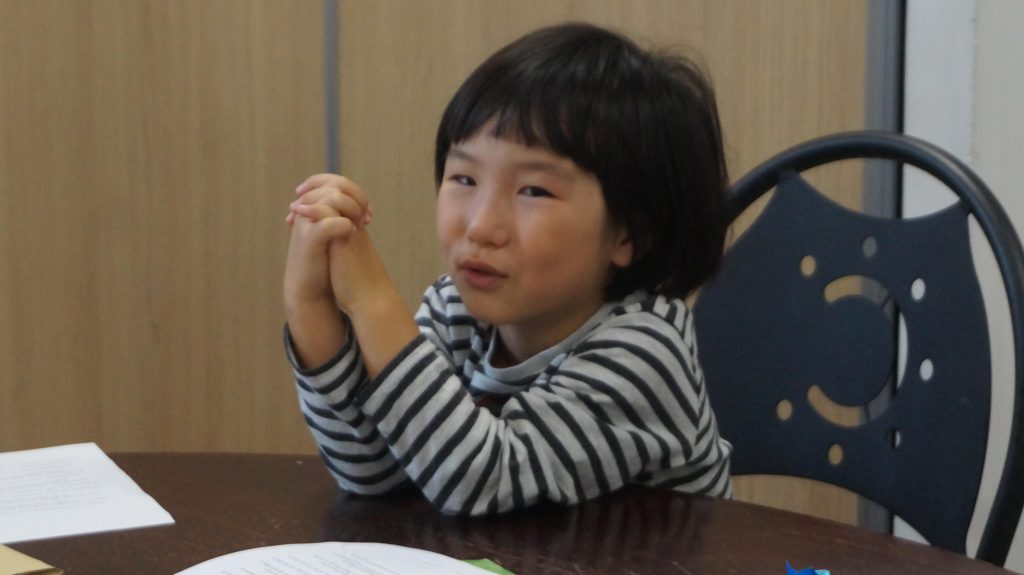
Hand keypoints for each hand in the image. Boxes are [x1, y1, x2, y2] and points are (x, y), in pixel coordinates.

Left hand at [286, 174, 417, 376]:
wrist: (370, 300)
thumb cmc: (356, 284)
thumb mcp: (343, 259)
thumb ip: (335, 245)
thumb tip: (324, 244)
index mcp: (353, 224)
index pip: (342, 192)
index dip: (322, 187)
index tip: (302, 196)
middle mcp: (354, 221)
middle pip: (340, 186)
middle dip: (316, 185)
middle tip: (298, 194)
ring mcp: (351, 228)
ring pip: (336, 196)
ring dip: (312, 196)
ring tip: (294, 206)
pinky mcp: (346, 238)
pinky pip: (330, 213)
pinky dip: (313, 209)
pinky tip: (297, 213)